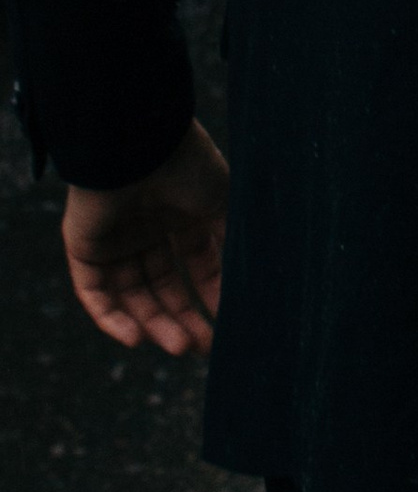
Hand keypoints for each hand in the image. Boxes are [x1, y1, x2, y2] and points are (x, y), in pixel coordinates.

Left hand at [62, 120, 228, 355]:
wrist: (136, 142)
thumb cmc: (187, 165)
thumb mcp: (224, 204)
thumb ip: (235, 241)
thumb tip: (258, 280)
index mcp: (184, 213)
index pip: (197, 264)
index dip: (211, 294)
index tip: (228, 326)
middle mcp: (149, 227)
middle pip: (163, 285)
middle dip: (182, 317)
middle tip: (199, 349)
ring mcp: (115, 238)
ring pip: (131, 293)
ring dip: (153, 323)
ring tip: (178, 347)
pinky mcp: (84, 245)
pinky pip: (93, 291)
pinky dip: (111, 317)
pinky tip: (135, 339)